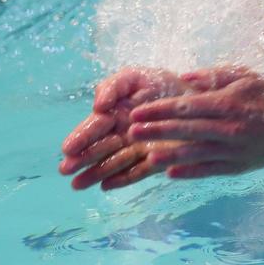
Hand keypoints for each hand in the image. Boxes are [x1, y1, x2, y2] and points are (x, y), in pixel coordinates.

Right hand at [59, 67, 199, 191]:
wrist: (198, 100)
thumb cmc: (163, 86)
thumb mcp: (136, 78)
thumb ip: (113, 86)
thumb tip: (98, 106)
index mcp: (115, 114)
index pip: (95, 126)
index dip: (81, 137)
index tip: (68, 149)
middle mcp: (124, 134)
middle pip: (100, 147)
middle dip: (82, 158)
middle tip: (65, 170)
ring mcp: (140, 149)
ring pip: (114, 162)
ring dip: (95, 172)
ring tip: (77, 185)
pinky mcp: (158, 161)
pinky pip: (139, 172)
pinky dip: (123, 178)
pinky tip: (106, 186)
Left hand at [126, 66, 263, 178]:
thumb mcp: (243, 76)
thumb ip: (213, 76)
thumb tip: (184, 76)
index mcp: (228, 103)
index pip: (186, 106)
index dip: (159, 109)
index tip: (137, 112)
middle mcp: (229, 127)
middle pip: (186, 129)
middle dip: (157, 130)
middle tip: (131, 132)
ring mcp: (234, 149)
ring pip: (195, 153)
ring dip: (168, 154)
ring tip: (146, 155)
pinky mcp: (240, 166)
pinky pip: (210, 170)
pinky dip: (190, 172)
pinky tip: (170, 173)